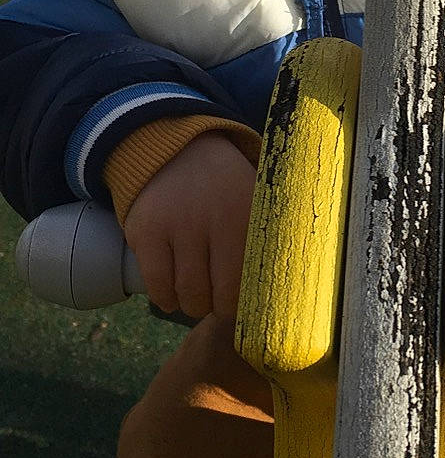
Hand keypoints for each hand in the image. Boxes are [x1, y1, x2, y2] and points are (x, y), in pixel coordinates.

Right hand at [123, 132, 256, 318]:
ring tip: (195, 298)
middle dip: (216, 307)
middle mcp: (213, 220)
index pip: (247, 283)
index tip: (240, 303)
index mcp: (246, 216)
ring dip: (191, 305)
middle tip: (216, 302)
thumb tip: (283, 287)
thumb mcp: (254, 200)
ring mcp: (177, 226)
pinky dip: (164, 298)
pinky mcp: (147, 230)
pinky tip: (170, 297)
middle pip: (217, 295)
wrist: (178, 151)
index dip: (242, 304)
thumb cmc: (224, 187)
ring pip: (186, 294)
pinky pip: (156, 283)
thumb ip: (269, 237)